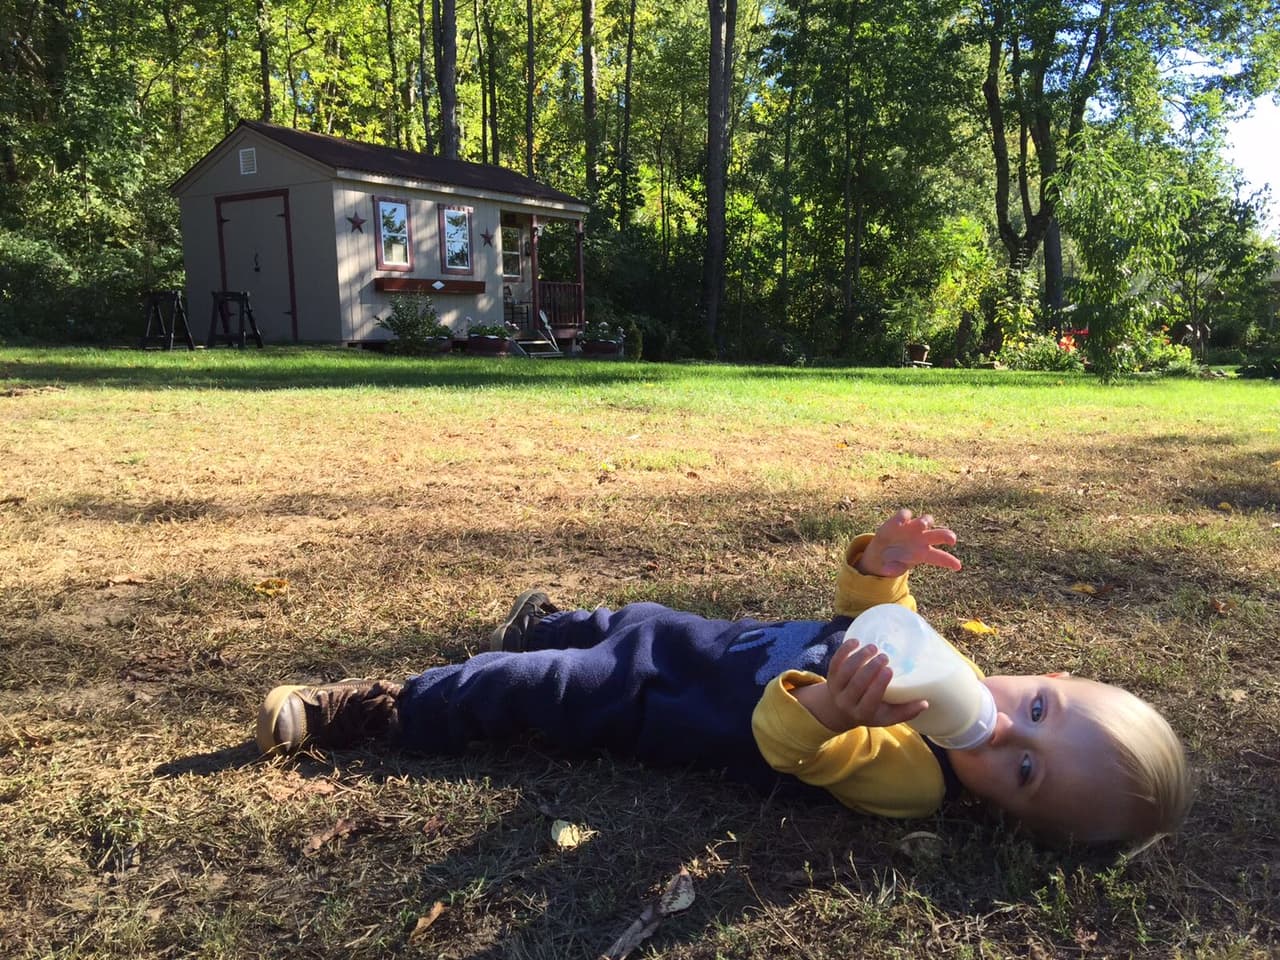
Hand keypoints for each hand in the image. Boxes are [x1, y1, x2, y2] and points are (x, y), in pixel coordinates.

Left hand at [793, 637, 927, 732]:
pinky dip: (844, 651)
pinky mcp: (830, 675)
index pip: (870, 700)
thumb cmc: (869, 711)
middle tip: (884, 656)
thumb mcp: (886, 717)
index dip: (879, 685)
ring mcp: (836, 688)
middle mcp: (846, 702)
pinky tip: (856, 641)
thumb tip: (926, 702)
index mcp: (862, 714)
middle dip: (870, 668)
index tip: (890, 670)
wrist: (838, 710)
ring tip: (873, 647)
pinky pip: (835, 661)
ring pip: (845, 671)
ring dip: (859, 657)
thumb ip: (905, 712)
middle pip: (857, 684)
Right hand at [856, 508, 960, 577]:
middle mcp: (922, 538)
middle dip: (946, 536)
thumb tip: (888, 569)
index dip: (948, 561)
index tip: (957, 566)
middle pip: (940, 535)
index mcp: (924, 553)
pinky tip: (901, 521)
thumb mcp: (894, 567)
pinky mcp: (901, 520)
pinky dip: (904, 516)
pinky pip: (905, 514)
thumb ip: (893, 568)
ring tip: (922, 525)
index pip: (939, 557)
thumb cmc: (894, 560)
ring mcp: (913, 527)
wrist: (882, 549)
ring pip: (926, 520)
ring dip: (925, 522)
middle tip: (952, 540)